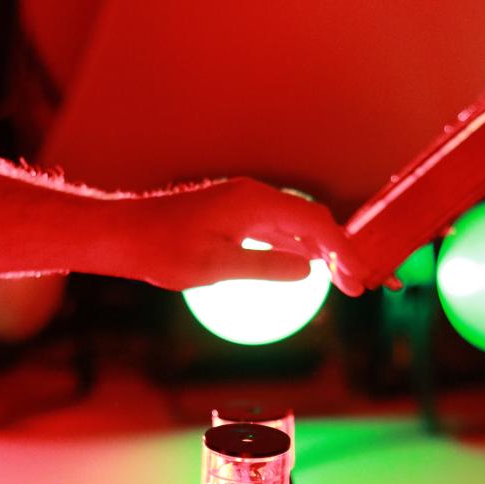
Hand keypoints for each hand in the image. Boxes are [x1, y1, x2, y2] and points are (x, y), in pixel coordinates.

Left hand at [117, 178, 365, 295]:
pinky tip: (308, 269)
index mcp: (254, 203)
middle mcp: (254, 197)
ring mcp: (245, 205)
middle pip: (313, 220)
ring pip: (297, 225)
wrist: (125, 234)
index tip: (358, 279)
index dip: (343, 252)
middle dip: (341, 251)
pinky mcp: (235, 216)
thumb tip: (309, 271)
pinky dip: (298, 249)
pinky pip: (277, 230)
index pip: (315, 223)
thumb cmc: (163, 250)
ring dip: (322, 252)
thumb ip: (265, 267)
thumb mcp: (216, 266)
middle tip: (359, 286)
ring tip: (343, 281)